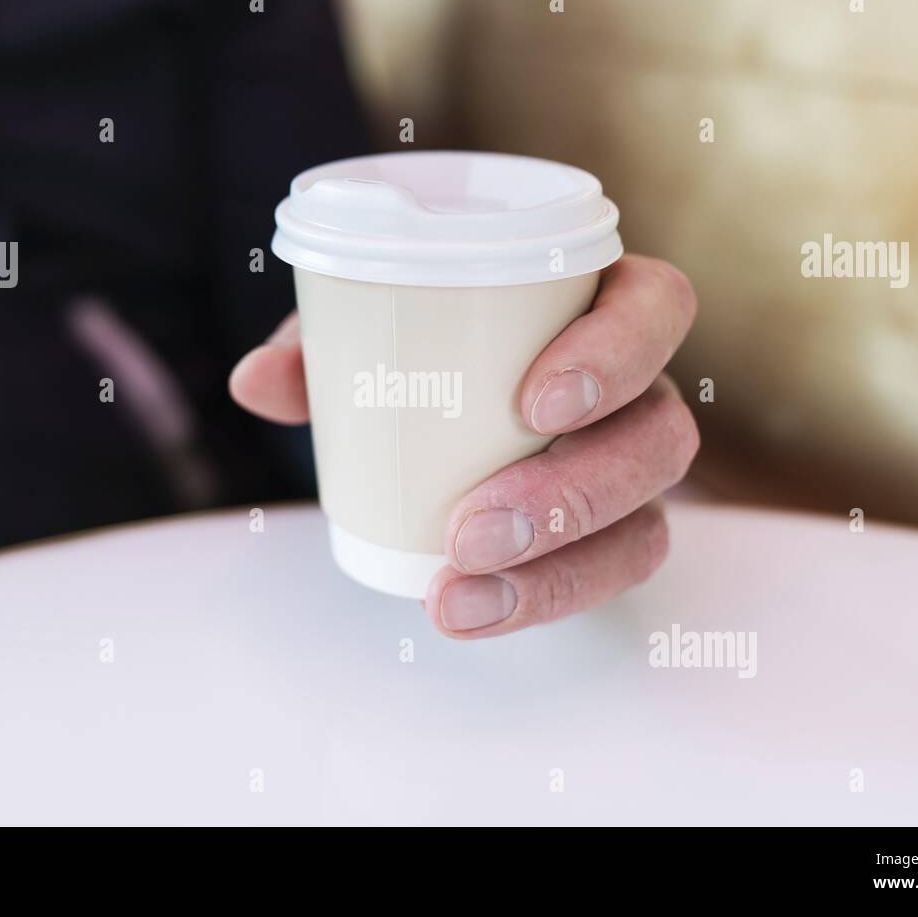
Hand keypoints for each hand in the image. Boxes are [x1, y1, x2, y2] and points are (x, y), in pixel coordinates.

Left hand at [229, 255, 698, 637]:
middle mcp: (636, 390)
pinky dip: (539, 598)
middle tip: (471, 526)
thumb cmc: (421, 345)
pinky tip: (469, 611)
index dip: (615, 353)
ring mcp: (630, 469)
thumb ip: (323, 345)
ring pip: (647, 524)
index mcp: (600, 305)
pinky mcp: (610, 534)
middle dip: (573, 491)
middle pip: (662, 436)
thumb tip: (255, 383)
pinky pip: (608, 574)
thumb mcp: (369, 329)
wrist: (441, 408)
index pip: (656, 307)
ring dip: (557, 569)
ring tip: (458, 594)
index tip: (532, 402)